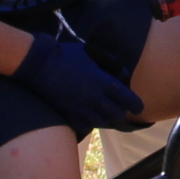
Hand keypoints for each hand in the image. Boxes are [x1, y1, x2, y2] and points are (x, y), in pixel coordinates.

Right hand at [14, 31, 143, 127]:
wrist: (40, 65)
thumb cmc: (66, 55)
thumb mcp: (91, 52)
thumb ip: (110, 62)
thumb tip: (124, 72)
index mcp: (102, 81)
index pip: (126, 98)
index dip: (136, 105)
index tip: (139, 108)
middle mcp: (94, 98)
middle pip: (116, 114)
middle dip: (121, 112)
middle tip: (120, 108)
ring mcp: (81, 108)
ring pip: (102, 122)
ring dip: (106, 118)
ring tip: (105, 113)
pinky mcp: (68, 113)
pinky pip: (84, 126)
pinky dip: (90, 123)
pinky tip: (89, 117)